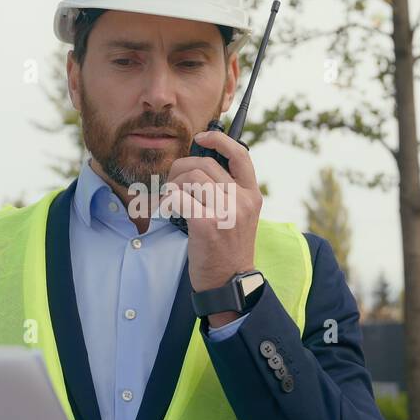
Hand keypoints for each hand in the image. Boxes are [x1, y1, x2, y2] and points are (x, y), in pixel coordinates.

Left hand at [166, 129, 260, 326]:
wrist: (229, 282)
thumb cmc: (227, 247)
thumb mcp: (240, 215)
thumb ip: (228, 190)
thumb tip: (200, 161)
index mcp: (252, 194)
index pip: (240, 154)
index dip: (219, 140)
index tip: (202, 138)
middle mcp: (242, 200)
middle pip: (205, 165)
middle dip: (182, 168)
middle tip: (173, 182)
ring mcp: (226, 212)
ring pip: (191, 178)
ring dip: (174, 184)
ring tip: (171, 198)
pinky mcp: (206, 224)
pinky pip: (178, 197)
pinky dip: (168, 199)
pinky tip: (168, 209)